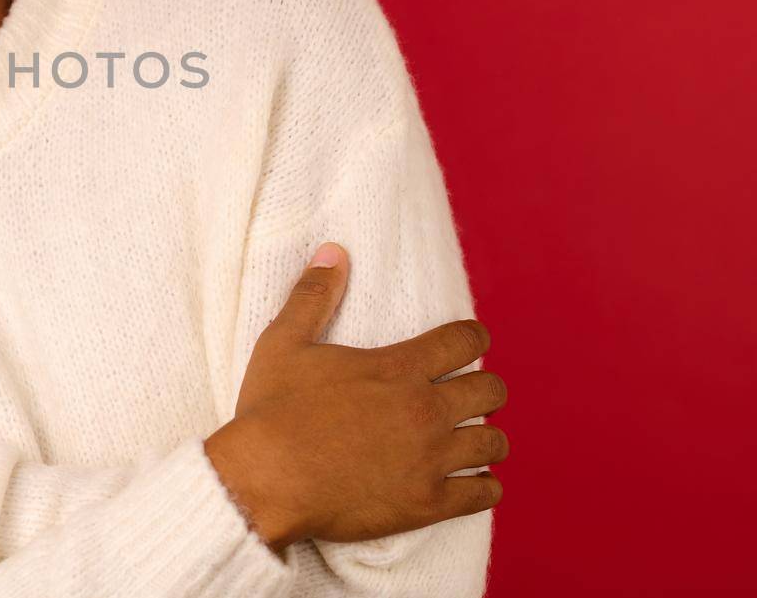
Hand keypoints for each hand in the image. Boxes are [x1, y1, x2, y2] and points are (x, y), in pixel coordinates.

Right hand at [203, 242, 507, 553]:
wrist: (263, 482)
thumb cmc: (271, 411)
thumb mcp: (283, 343)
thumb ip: (313, 295)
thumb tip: (334, 251)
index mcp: (397, 368)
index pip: (464, 341)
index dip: (473, 337)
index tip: (470, 342)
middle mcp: (424, 410)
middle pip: (490, 391)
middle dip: (484, 388)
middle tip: (469, 393)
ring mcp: (429, 459)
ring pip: (493, 443)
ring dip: (487, 436)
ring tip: (473, 437)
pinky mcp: (426, 504)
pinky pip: (483, 494)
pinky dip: (485, 485)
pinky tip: (476, 481)